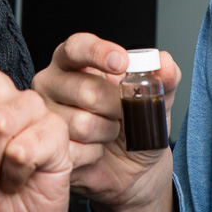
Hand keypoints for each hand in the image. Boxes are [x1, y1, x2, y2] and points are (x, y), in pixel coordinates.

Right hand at [33, 34, 180, 211]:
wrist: (132, 164)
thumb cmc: (136, 121)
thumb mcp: (156, 97)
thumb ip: (164, 77)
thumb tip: (165, 62)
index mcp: (74, 60)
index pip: (77, 47)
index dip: (98, 53)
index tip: (122, 63)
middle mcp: (53, 82)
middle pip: (86, 90)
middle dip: (116, 107)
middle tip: (122, 113)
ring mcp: (46, 113)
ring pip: (81, 124)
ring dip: (107, 133)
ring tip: (108, 132)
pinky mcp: (46, 144)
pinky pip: (74, 150)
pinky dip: (95, 153)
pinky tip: (96, 150)